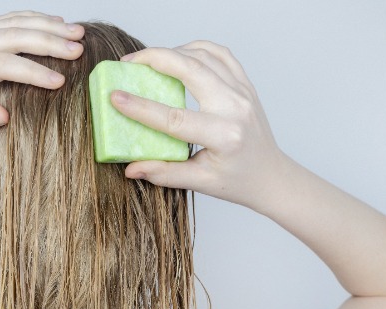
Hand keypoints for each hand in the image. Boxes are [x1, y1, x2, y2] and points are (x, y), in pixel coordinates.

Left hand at [0, 11, 84, 133]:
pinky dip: (36, 18)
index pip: (3, 65)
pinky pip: (11, 18)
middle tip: (78, 50)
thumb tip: (4, 115)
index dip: (32, 72)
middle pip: (13, 37)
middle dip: (49, 42)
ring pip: (15, 23)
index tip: (60, 83)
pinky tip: (58, 24)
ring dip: (48, 25)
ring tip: (77, 33)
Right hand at [110, 42, 287, 205]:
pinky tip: (178, 56)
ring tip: (148, 61)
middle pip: (191, 69)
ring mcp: (243, 92)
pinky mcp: (245, 84)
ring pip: (204, 55)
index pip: (175, 119)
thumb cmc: (237, 181)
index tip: (115, 96)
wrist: (270, 175)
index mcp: (224, 137)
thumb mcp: (200, 183)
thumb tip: (130, 168)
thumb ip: (164, 173)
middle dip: (155, 59)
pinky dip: (195, 49)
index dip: (141, 108)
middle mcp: (236, 109)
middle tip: (128, 61)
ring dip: (173, 51)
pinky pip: (219, 54)